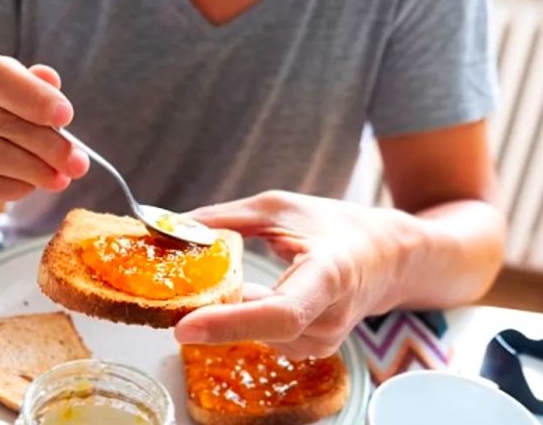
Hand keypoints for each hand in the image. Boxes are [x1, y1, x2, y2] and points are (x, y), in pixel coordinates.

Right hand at [0, 39, 88, 226]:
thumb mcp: (4, 95)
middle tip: (76, 160)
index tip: (66, 115)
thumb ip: (28, 87)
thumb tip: (51, 79)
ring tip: (61, 177)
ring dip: (30, 167)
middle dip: (41, 140)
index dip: (29, 94)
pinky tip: (29, 188)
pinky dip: (7, 188)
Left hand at [175, 190, 417, 358]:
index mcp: (330, 275)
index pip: (281, 313)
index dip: (230, 322)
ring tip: (219, 283)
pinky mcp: (312, 348)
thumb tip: (175, 226)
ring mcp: (323, 340)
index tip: (185, 326)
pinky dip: (241, 317)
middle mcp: (330, 318)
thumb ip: (227, 218)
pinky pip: (262, 336)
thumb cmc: (336, 226)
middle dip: (212, 315)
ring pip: (255, 333)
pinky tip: (242, 295)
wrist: (385, 257)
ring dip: (226, 313)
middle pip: (260, 329)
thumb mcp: (281, 209)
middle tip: (173, 297)